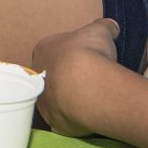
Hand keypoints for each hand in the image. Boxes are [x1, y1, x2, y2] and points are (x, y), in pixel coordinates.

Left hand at [31, 17, 120, 134]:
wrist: (86, 86)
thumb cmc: (87, 52)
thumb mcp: (99, 31)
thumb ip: (104, 27)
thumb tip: (111, 25)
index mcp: (43, 50)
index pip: (53, 50)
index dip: (69, 53)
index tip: (83, 57)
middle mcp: (36, 76)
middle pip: (51, 75)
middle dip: (66, 77)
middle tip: (87, 78)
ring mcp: (43, 101)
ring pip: (55, 98)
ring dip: (68, 98)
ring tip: (90, 97)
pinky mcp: (54, 122)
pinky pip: (63, 119)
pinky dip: (73, 117)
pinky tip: (86, 114)